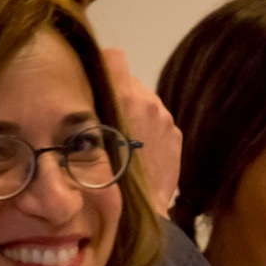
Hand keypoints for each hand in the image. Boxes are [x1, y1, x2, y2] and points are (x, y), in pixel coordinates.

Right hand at [102, 48, 181, 215]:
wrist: (143, 207)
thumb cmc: (110, 176)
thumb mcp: (91, 137)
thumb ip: (93, 108)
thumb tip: (90, 92)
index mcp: (125, 96)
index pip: (114, 58)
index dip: (105, 67)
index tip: (97, 83)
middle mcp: (148, 100)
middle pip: (130, 83)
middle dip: (120, 97)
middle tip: (110, 124)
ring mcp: (165, 117)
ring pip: (145, 102)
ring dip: (136, 115)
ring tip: (128, 142)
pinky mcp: (176, 133)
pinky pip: (159, 122)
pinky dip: (150, 131)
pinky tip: (143, 152)